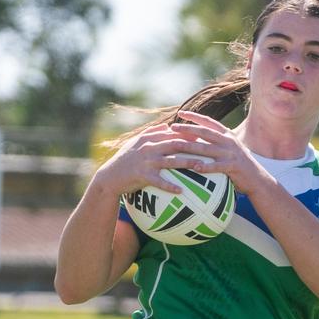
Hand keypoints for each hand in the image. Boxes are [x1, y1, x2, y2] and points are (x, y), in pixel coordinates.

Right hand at [95, 123, 210, 196]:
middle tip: (209, 149)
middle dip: (193, 146)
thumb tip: (167, 126)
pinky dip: (170, 186)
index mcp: (149, 139)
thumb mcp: (136, 143)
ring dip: (186, 163)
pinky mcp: (142, 175)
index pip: (173, 133)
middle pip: (175, 144)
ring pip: (170, 161)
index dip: (190, 133)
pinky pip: (159, 181)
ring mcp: (146, 161)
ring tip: (200, 167)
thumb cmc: (125, 161)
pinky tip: (181, 191)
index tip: (205, 135)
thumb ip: (152, 133)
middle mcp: (149, 148)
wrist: (110, 177)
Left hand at [169, 111, 262, 193]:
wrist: (257, 178)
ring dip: (190, 147)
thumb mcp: (229, 149)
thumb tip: (198, 139)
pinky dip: (206, 167)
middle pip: (204, 132)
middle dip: (187, 129)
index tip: (181, 113)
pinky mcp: (233, 166)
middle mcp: (228, 141)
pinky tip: (195, 168)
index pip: (208, 121)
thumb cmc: (239, 165)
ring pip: (206, 148)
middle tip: (173, 127)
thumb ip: (217, 142)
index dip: (194, 116)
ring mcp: (230, 153)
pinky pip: (217, 166)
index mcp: (227, 134)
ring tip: (175, 146)